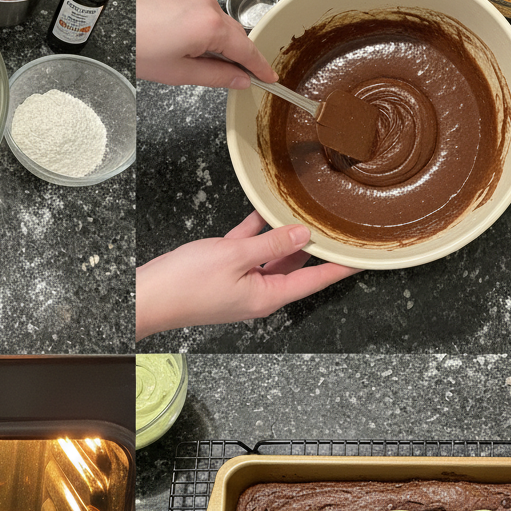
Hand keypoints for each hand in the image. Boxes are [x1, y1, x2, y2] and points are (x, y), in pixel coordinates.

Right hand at [135, 211, 360, 339]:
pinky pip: (246, 250)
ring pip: (271, 257)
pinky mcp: (221, 273)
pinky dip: (255, 233)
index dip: (340, 267)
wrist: (146, 298)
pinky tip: (262, 213)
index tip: (363, 258)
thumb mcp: (235, 257)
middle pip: (295, 268)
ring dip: (285, 236)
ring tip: (305, 214)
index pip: (314, 280)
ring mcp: (239, 284)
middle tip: (338, 227)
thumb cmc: (186, 285)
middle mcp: (257, 293)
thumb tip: (304, 234)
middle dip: (315, 247)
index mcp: (267, 296)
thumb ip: (272, 244)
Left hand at [136, 0, 277, 87]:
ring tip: (188, 58)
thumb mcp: (178, 72)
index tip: (269, 77)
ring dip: (211, 40)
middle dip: (235, 55)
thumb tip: (239, 80)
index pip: (247, 49)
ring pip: (214, 20)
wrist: (108, 18)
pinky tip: (178, 39)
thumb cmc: (135, 45)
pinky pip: (197, 8)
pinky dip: (196, 25)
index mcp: (210, 25)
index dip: (260, 66)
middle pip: (232, 33)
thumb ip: (216, 77)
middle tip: (233, 76)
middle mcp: (206, 2)